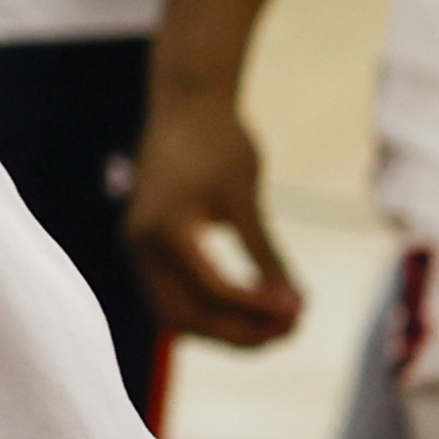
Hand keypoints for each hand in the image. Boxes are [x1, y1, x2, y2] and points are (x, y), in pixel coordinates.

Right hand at [126, 85, 300, 347]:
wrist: (184, 106)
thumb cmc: (219, 142)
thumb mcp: (246, 197)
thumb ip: (265, 253)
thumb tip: (293, 305)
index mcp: (164, 226)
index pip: (211, 288)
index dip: (258, 306)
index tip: (301, 310)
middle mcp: (141, 244)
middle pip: (187, 315)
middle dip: (240, 332)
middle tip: (293, 328)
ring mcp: (138, 249)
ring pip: (176, 316)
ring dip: (226, 329)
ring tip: (277, 326)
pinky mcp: (147, 250)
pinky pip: (175, 298)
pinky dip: (212, 312)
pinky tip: (252, 309)